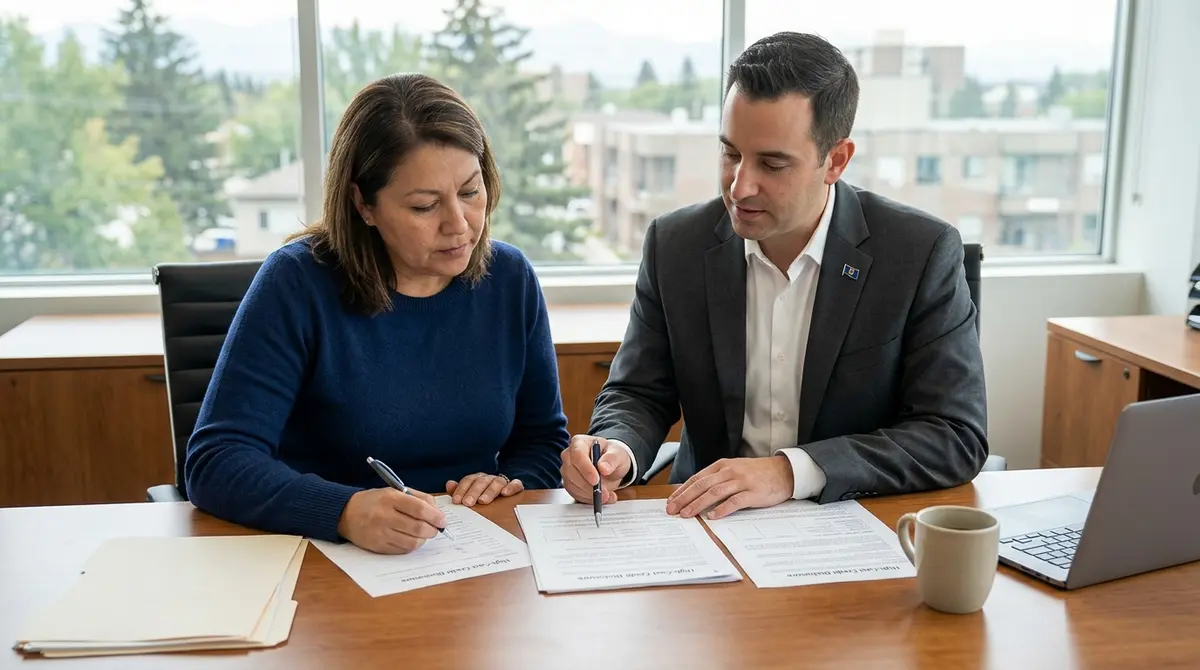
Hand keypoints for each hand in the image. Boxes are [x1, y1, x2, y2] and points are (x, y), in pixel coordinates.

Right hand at [336, 488, 446, 554]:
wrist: (346, 513)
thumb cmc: (375, 501)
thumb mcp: (394, 491)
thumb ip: (418, 498)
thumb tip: (437, 512)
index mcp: (390, 498)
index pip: (419, 508)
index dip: (435, 516)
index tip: (443, 521)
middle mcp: (384, 516)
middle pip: (418, 528)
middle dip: (432, 530)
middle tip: (436, 529)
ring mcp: (380, 533)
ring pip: (412, 542)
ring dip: (423, 539)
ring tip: (424, 534)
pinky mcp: (377, 547)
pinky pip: (402, 550)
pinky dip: (411, 546)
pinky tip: (410, 539)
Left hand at [446, 473, 523, 505]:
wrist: (506, 490)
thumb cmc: (484, 494)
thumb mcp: (471, 493)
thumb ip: (460, 490)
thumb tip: (449, 484)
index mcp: (477, 479)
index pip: (468, 481)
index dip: (461, 490)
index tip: (456, 501)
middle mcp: (489, 479)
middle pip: (481, 482)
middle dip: (473, 492)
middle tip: (468, 503)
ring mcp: (502, 482)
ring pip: (496, 482)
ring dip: (489, 491)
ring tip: (483, 501)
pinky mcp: (515, 486)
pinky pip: (515, 484)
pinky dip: (511, 487)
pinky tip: (505, 493)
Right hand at [560, 434, 630, 504]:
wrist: (610, 465)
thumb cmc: (612, 456)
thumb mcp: (618, 454)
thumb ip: (612, 459)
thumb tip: (603, 468)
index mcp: (579, 443)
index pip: (577, 455)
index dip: (586, 469)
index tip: (596, 480)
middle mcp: (569, 456)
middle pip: (572, 472)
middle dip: (589, 486)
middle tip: (605, 493)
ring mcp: (567, 471)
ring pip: (573, 485)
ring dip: (590, 494)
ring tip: (608, 496)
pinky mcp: (570, 484)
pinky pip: (575, 494)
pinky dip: (589, 499)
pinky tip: (601, 498)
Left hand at [665, 456, 793, 519]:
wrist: (784, 472)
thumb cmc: (756, 473)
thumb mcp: (734, 470)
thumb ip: (717, 479)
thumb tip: (695, 494)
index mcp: (722, 465)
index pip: (697, 478)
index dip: (682, 490)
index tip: (671, 501)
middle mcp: (730, 471)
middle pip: (702, 485)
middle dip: (685, 498)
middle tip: (672, 510)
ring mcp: (742, 481)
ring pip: (715, 492)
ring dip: (698, 504)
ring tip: (687, 514)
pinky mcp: (754, 492)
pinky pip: (735, 501)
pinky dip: (722, 509)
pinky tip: (712, 517)